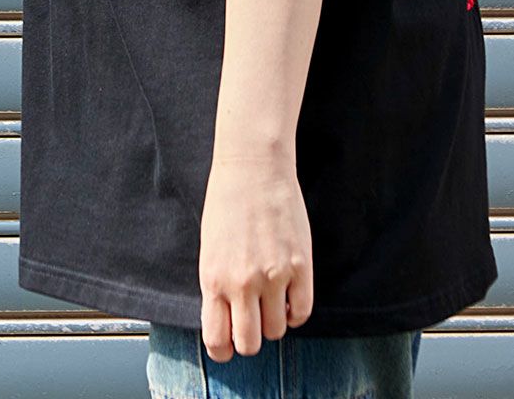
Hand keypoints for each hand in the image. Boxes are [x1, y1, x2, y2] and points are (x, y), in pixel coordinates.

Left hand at [198, 150, 313, 361]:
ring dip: (274, 322)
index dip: (224, 347)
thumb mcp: (210, 249)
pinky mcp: (301, 265)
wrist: (253, 166)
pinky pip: (303, 311)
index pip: (217, 341)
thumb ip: (217, 286)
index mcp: (213, 279)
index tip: (228, 341)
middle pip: (250, 343)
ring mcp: (274, 275)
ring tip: (271, 301)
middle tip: (252, 322)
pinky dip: (296, 311)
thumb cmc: (227, 201)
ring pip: (278, 330)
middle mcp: (242, 283)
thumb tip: (227, 318)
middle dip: (250, 338)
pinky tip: (289, 295)